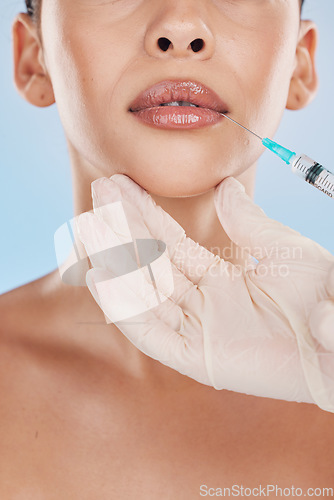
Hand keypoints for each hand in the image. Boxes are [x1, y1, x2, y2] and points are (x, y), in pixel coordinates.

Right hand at [76, 174, 333, 411]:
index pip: (170, 243)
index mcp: (219, 279)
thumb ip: (247, 223)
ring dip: (115, 262)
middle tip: (99, 193)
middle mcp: (202, 304)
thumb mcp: (281, 249)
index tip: (119, 185)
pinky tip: (100, 276)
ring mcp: (198, 331)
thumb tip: (224, 188)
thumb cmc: (321, 294)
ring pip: (144, 295)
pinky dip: (124, 308)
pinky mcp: (198, 359)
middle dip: (122, 229)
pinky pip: (151, 333)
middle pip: (150, 265)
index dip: (144, 213)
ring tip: (91, 225)